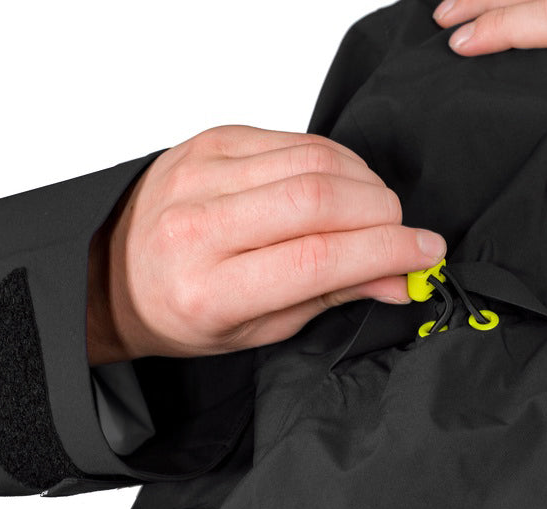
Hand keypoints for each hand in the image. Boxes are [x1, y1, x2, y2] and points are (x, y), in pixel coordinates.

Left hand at [86, 125, 447, 364]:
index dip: (385, 251)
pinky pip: (294, 140)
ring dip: (365, 185)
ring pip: (313, 161)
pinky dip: (335, 161)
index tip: (426, 253)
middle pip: (319, 199)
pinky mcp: (211, 140)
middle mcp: (200, 225)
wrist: (120, 272)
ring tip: (377, 212)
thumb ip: (330, 298)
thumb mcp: (260, 329)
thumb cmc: (188, 311)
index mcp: (210, 288)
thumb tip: (399, 279)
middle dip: (382, 215)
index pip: (317, 258)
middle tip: (403, 234)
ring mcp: (201, 172)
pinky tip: (344, 186)